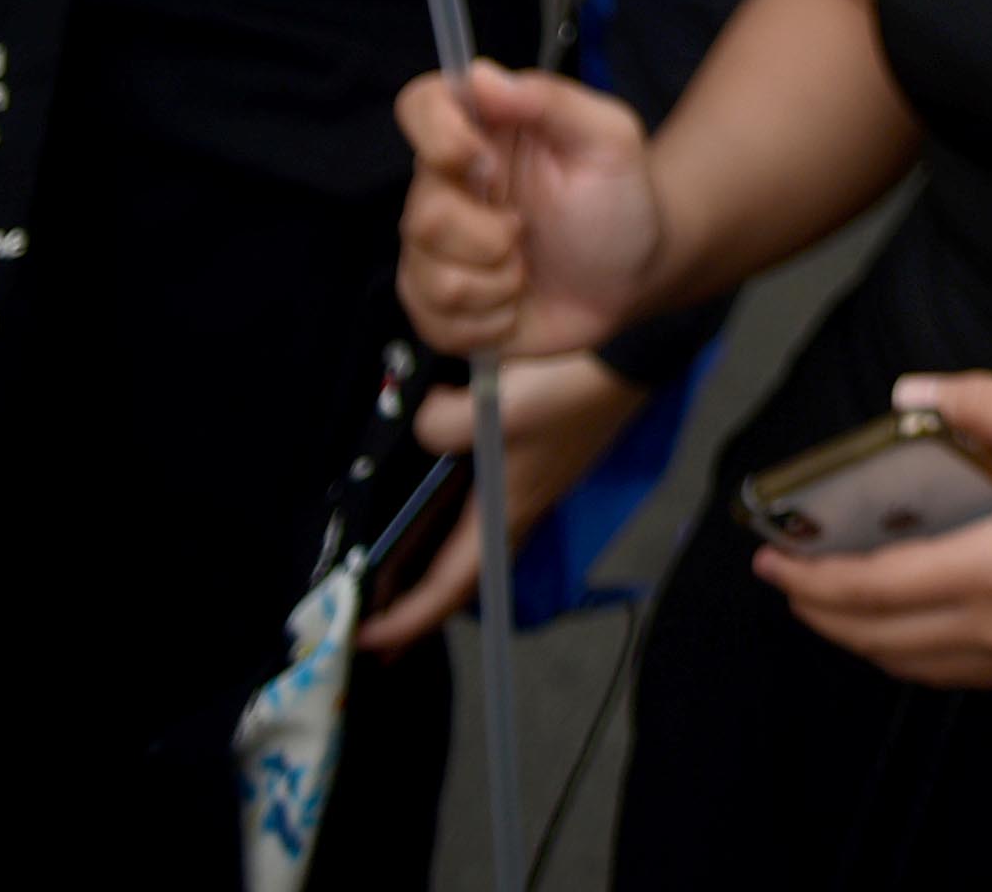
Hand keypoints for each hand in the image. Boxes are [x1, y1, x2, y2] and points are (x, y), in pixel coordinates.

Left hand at [358, 349, 649, 656]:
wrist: (632, 354)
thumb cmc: (568, 389)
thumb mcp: (494, 405)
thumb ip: (438, 424)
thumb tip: (420, 425)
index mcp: (504, 515)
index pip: (447, 589)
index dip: (404, 620)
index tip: (360, 637)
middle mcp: (515, 513)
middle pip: (459, 583)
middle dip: (416, 615)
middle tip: (369, 634)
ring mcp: (526, 490)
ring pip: (468, 553)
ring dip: (429, 579)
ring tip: (390, 587)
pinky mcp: (531, 464)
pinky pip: (475, 522)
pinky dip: (445, 539)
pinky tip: (429, 519)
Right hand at [393, 59, 668, 361]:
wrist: (635, 276)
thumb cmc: (619, 199)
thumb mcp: (608, 138)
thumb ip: (551, 100)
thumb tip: (480, 76)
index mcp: (479, 133)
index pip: (419, 106)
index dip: (435, 133)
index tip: (480, 161)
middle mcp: (445, 187)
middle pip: (420, 214)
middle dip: (488, 237)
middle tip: (527, 231)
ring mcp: (435, 250)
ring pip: (429, 276)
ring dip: (497, 283)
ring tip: (528, 269)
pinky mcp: (438, 307)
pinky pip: (437, 324)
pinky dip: (492, 321)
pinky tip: (517, 303)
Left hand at [762, 369, 991, 686]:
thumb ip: (986, 406)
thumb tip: (910, 393)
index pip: (876, 587)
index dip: (813, 577)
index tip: (770, 557)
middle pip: (880, 638)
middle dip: (820, 612)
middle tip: (786, 577)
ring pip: (912, 664)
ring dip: (859, 638)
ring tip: (831, 601)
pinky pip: (952, 673)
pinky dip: (907, 652)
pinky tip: (904, 622)